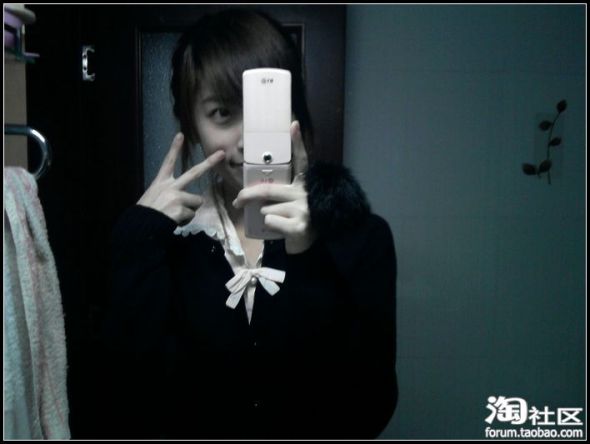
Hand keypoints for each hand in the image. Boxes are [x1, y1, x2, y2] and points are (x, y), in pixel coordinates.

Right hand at [137, 133, 224, 223]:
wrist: (140, 227)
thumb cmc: (145, 214)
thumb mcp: (153, 197)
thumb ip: (169, 194)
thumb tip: (185, 203)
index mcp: (160, 182)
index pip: (168, 162)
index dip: (174, 148)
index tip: (180, 135)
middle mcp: (170, 186)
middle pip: (194, 172)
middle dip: (209, 162)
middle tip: (221, 153)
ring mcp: (177, 196)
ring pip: (197, 202)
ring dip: (190, 211)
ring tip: (175, 215)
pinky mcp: (181, 208)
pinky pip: (191, 215)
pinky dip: (185, 220)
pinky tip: (174, 221)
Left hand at [233, 121, 316, 253]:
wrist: (307, 246)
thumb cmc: (294, 220)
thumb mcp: (289, 203)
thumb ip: (277, 193)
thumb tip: (249, 193)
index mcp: (303, 184)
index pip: (301, 161)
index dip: (297, 143)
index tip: (293, 125)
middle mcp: (305, 194)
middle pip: (268, 190)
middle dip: (248, 195)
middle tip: (238, 200)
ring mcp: (304, 209)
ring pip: (267, 209)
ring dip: (265, 216)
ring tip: (279, 222)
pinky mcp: (300, 225)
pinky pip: (270, 221)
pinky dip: (270, 226)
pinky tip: (282, 230)